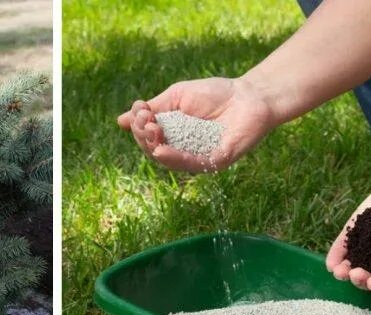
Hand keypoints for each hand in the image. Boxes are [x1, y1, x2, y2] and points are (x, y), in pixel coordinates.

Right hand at [116, 77, 274, 172]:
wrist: (250, 94)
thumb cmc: (215, 93)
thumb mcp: (177, 97)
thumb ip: (153, 108)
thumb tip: (120, 120)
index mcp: (173, 135)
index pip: (147, 137)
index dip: (139, 125)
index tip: (140, 109)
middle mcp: (183, 150)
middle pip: (153, 150)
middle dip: (144, 135)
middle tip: (145, 120)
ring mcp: (198, 158)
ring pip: (168, 160)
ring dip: (153, 146)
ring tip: (150, 131)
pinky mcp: (215, 162)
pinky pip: (191, 164)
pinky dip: (174, 158)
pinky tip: (161, 149)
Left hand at [326, 180, 370, 292]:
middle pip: (368, 277)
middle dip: (360, 279)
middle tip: (355, 275)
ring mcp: (365, 248)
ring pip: (352, 265)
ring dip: (344, 272)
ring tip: (339, 272)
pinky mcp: (354, 233)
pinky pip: (343, 247)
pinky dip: (336, 256)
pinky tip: (331, 264)